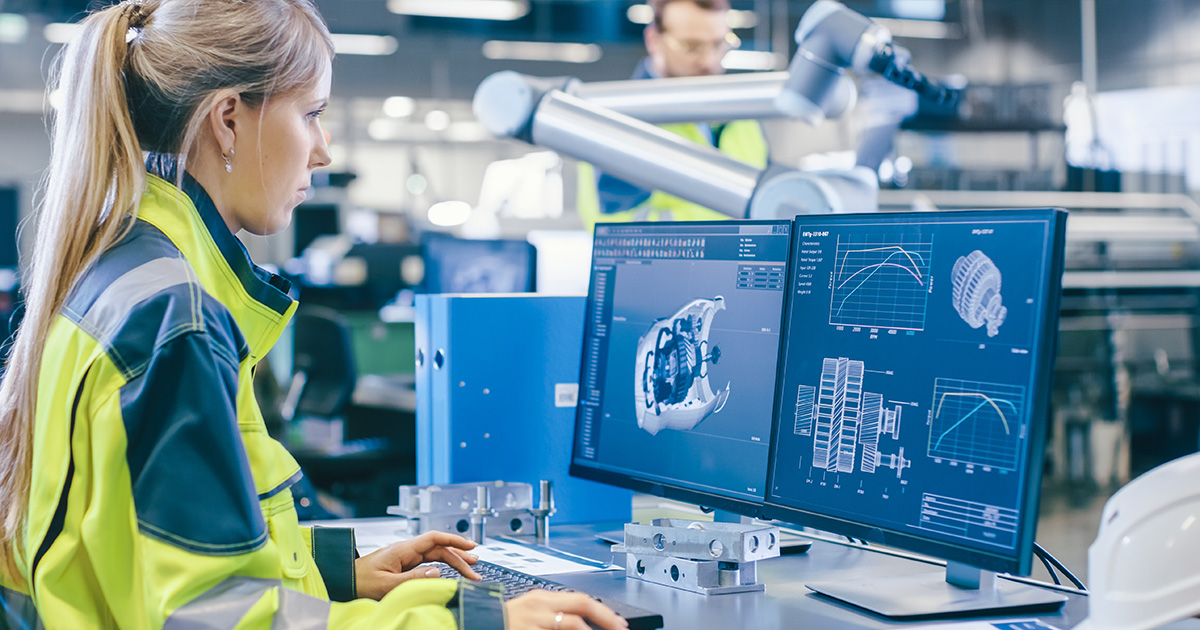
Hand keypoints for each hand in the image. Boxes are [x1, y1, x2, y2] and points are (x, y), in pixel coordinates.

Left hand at [354, 531, 480, 599]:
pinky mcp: (403, 565)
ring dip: (453, 561)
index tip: (471, 546)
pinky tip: (450, 571)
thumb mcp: (386, 584)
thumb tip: (437, 573)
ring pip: (435, 556)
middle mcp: (406, 550)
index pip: (434, 538)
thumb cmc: (358, 581)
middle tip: (475, 569)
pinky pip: (427, 563)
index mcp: (403, 549)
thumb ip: (412, 578)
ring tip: (470, 568)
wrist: (343, 581)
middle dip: (459, 557)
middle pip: (439, 549)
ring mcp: (405, 557)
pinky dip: (442, 566)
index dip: (454, 540)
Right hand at [505, 590, 627, 629]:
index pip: (581, 599)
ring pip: (572, 624)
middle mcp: (540, 605)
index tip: (618, 623)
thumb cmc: (502, 622)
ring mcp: (534, 620)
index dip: (604, 612)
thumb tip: (580, 623)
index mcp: (542, 598)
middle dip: (606, 617)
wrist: (474, 623)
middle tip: (620, 629)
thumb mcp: (530, 613)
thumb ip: (553, 615)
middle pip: (583, 604)